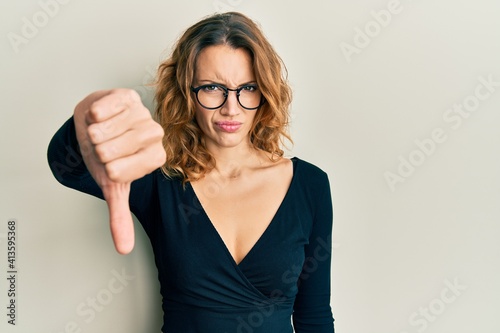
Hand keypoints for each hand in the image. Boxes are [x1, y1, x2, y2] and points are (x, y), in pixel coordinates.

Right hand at [73, 89, 165, 253]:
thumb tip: (123, 248)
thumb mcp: (112, 186)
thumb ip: (120, 216)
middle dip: (97, 152)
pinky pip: (102, 110)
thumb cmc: (107, 155)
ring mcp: (142, 113)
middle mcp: (154, 134)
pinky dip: (92, 116)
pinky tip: (99, 117)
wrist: (96, 125)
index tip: (110, 165)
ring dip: (93, 134)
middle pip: (110, 152)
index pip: (121, 172)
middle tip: (103, 147)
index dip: (107, 169)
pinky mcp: (128, 96)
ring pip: (104, 131)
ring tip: (99, 132)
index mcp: (155, 157)